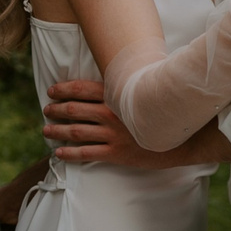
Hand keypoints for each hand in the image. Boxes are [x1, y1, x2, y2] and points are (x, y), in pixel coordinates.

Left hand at [44, 77, 171, 167]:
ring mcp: (113, 134)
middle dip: (56, 110)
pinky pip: (86, 153)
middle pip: (74, 110)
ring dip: (56, 131)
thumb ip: (125, 87)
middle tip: (47, 110)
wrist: (184, 138)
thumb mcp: (144, 94)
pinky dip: (69, 153)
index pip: (82, 89)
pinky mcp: (117, 153)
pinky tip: (59, 153)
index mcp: (117, 96)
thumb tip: (110, 77)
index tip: (52, 91)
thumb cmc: (163, 112)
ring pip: (75, 131)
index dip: (63, 89)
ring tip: (46, 131)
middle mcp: (112, 114)